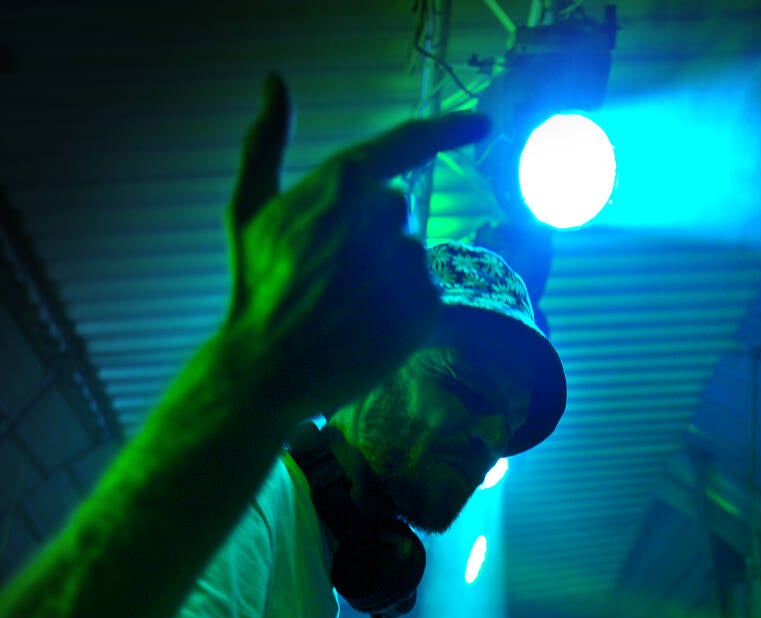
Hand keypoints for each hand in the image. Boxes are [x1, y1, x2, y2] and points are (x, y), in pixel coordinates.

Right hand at [223, 74, 489, 421]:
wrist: (270, 369)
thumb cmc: (258, 288)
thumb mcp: (249, 210)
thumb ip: (266, 142)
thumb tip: (275, 80)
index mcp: (341, 185)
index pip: (407, 145)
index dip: (449, 130)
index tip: (485, 126)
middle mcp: (381, 218)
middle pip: (394, 209)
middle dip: (369, 234)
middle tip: (330, 275)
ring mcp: (407, 264)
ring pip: (409, 256)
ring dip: (385, 276)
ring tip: (345, 307)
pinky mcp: (426, 307)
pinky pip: (425, 293)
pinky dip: (402, 309)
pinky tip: (367, 326)